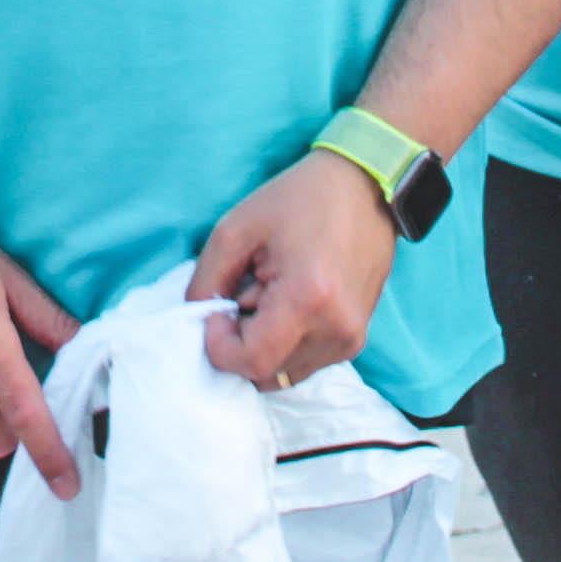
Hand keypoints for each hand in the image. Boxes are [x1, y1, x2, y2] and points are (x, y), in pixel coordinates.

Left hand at [187, 149, 395, 390]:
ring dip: (263, 346)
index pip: (251, 362)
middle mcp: (336, 329)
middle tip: (242, 297)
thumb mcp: (235, 229)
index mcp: (308, 299)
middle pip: (266, 374)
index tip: (218, 309)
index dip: (220, 345)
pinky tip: (287, 303)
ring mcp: (351, 339)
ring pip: (284, 374)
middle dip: (241, 345)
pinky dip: (284, 345)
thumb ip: (205, 281)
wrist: (364, 187)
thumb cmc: (299, 200)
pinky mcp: (356, 340)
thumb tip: (196, 320)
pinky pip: (305, 363)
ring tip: (267, 296)